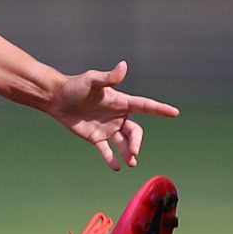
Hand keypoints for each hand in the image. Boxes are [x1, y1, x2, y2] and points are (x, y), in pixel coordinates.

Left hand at [47, 60, 178, 169]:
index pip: (145, 106)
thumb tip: (123, 66)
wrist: (57, 98)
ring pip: (123, 143)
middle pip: (135, 131)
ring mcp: (107, 128)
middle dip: (136, 142)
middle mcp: (117, 116)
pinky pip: (107, 151)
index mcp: (121, 102)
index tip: (174, 112)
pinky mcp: (96, 138)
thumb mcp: (93, 81)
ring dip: (128, 153)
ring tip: (131, 163)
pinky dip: (112, 159)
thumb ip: (109, 77)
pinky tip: (116, 167)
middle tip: (134, 153)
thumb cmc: (76, 86)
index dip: (160, 109)